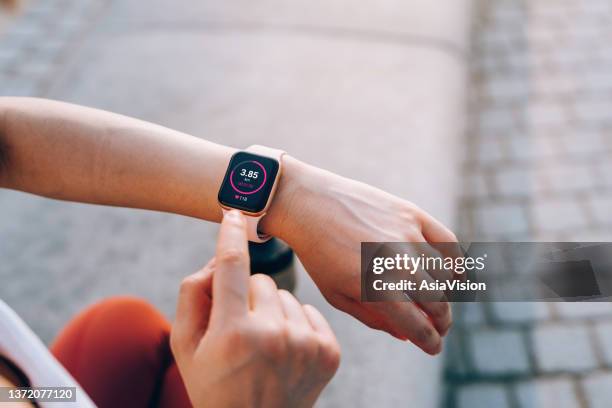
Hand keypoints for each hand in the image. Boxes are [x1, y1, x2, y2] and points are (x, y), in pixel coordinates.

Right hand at [171, 210, 339, 407]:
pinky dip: (297, 324)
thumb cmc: (214, 384)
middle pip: (261, 281)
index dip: (231, 234)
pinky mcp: (329, 352)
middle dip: (247, 297)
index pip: (232, 267)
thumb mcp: (185, 346)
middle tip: (240, 332)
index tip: (234, 211)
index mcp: (233, 334)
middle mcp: (274, 336)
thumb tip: (219, 257)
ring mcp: (306, 345)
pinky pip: (309, 310)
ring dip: (273, 312)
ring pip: (286, 295)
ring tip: (264, 347)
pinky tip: (286, 352)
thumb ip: (193, 294)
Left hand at [266, 157, 458, 354]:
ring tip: (438, 301)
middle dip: (442, 323)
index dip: (430, 342)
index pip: (418, 327)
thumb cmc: (319, 253)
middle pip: (438, 304)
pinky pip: (449, 242)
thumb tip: (406, 336)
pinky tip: (451, 273)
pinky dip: (456, 261)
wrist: (309, 204)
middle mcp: (396, 263)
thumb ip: (373, 318)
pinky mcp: (412, 213)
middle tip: (439, 327)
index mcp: (375, 289)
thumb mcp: (336, 294)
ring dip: (446, 295)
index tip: (434, 347)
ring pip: (446, 275)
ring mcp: (407, 236)